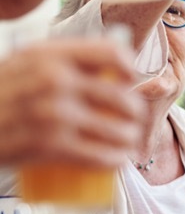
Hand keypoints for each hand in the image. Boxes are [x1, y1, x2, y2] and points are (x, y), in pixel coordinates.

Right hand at [0, 39, 146, 167]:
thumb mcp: (20, 66)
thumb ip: (57, 63)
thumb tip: (109, 70)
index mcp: (47, 55)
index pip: (111, 52)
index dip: (128, 67)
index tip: (129, 80)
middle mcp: (53, 80)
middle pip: (123, 98)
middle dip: (134, 114)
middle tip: (130, 122)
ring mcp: (53, 113)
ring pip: (119, 130)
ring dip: (128, 139)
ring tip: (125, 142)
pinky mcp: (51, 145)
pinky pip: (102, 156)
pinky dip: (115, 160)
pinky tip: (117, 160)